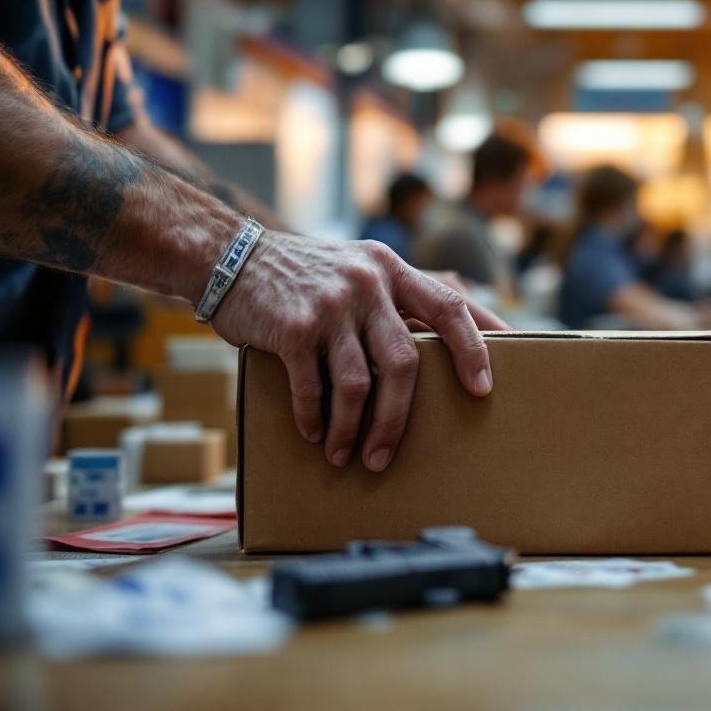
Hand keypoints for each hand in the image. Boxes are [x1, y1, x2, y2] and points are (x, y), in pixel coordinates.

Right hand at [210, 234, 497, 471]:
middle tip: (386, 453)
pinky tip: (314, 433)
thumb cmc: (303, 274)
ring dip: (352, 429)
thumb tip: (441, 346)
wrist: (228, 256)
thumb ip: (395, 298)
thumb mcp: (358, 267)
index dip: (472, 348)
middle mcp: (367, 284)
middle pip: (403, 362)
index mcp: (390, 270)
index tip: (483, 387)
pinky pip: (313, 387)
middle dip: (398, 418)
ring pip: (358, 384)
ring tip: (345, 455)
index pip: (449, 307)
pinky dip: (314, 418)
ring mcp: (330, 305)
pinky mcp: (293, 327)